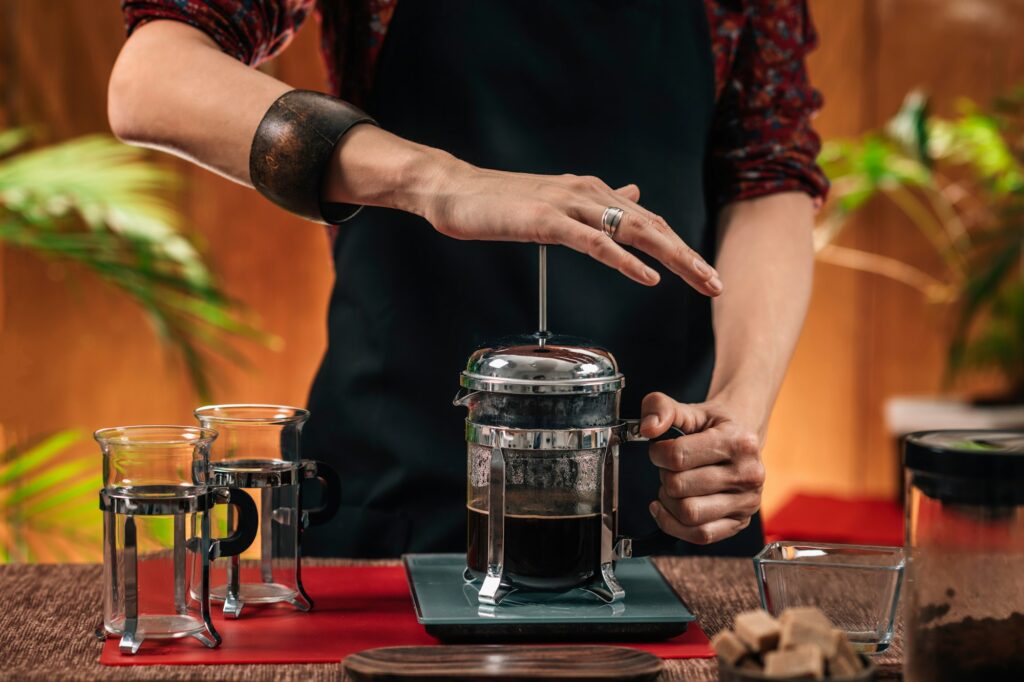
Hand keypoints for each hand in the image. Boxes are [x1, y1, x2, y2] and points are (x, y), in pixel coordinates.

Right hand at [422, 158, 722, 294]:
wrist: (454, 189)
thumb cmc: (499, 201)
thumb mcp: (557, 200)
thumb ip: (596, 205)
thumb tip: (632, 197)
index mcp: (593, 193)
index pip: (649, 223)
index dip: (680, 249)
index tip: (705, 274)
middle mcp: (590, 194)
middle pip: (652, 227)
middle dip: (689, 258)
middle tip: (718, 285)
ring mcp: (569, 206)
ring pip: (634, 232)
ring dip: (672, 258)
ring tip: (701, 281)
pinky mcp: (547, 221)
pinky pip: (595, 242)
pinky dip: (625, 261)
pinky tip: (648, 278)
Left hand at [640, 392, 765, 544]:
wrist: (742, 441)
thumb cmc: (714, 426)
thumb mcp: (690, 409)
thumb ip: (661, 407)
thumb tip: (647, 429)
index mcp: (738, 441)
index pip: (678, 456)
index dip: (657, 453)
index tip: (660, 450)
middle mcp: (748, 474)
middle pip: (680, 487)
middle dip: (664, 477)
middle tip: (669, 469)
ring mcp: (747, 502)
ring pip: (689, 514)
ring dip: (668, 502)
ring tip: (672, 487)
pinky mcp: (740, 522)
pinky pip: (700, 536)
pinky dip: (674, 525)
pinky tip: (667, 509)